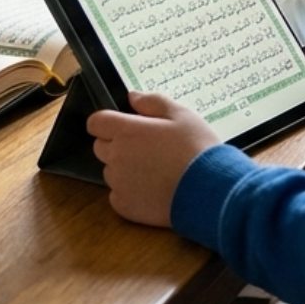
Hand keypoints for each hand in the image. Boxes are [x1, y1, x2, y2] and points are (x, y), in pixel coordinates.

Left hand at [88, 92, 221, 226]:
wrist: (209, 188)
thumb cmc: (196, 147)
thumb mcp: (181, 115)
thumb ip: (153, 102)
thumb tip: (132, 97)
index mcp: (126, 131)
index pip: (96, 122)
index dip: (108, 122)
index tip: (124, 125)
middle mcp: (116, 157)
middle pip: (101, 147)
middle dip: (118, 144)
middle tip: (148, 147)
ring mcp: (118, 183)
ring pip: (111, 171)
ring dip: (125, 168)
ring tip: (155, 170)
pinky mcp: (124, 206)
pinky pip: (118, 195)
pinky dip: (131, 192)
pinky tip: (154, 189)